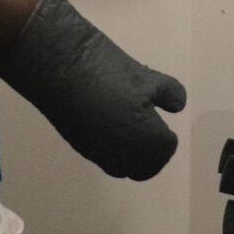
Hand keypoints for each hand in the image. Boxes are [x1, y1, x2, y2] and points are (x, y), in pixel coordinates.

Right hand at [0, 0, 186, 179]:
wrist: (58, 64)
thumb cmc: (106, 68)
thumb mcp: (144, 76)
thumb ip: (167, 94)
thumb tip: (176, 106)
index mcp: (146, 139)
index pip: (166, 150)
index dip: (167, 138)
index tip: (164, 124)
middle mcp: (124, 155)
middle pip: (145, 168)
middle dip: (151, 154)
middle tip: (151, 131)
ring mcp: (99, 154)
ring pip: (122, 168)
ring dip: (131, 156)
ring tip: (131, 130)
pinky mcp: (79, 147)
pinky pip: (104, 158)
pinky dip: (112, 150)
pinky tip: (109, 125)